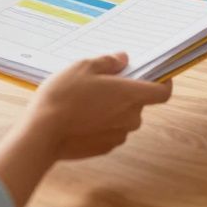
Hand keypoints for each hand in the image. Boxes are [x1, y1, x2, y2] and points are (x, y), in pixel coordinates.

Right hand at [27, 53, 172, 158]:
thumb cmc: (64, 96)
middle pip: (138, 103)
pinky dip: (101, 124)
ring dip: (112, 109)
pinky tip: (80, 117)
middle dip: (125, 93)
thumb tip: (123, 59)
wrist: (42, 134)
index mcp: (131, 95)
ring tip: (86, 101)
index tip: (156, 76)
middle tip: (102, 84)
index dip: (163, 83)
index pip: (163, 93)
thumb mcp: (83, 67)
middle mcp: (130, 117)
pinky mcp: (104, 148)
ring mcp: (118, 135)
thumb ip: (108, 62)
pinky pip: (110, 132)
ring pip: (123, 118)